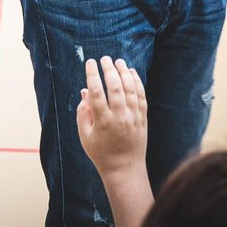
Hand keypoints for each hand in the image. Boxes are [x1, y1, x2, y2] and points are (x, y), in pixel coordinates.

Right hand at [76, 56, 147, 176]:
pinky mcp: (143, 119)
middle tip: (104, 58)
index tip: (89, 63)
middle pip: (116, 87)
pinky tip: (132, 72)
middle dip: (109, 69)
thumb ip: (83, 112)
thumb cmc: (100, 152)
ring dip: (124, 72)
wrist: (124, 169)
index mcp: (103, 122)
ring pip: (131, 89)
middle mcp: (120, 118)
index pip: (97, 92)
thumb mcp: (85, 135)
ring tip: (118, 61)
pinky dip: (137, 82)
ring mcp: (133, 118)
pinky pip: (142, 96)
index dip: (92, 75)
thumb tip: (85, 91)